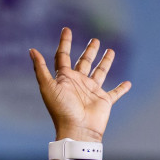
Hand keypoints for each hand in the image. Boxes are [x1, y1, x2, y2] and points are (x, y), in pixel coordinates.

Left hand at [29, 28, 130, 142]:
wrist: (77, 130)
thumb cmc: (61, 109)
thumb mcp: (48, 87)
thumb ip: (40, 69)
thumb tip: (31, 50)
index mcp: (64, 79)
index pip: (63, 57)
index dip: (64, 43)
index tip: (66, 29)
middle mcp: (78, 83)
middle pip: (84, 62)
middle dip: (89, 51)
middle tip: (95, 40)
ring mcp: (91, 92)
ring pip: (100, 72)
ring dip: (105, 62)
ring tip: (110, 50)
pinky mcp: (104, 101)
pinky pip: (115, 93)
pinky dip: (121, 88)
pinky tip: (128, 83)